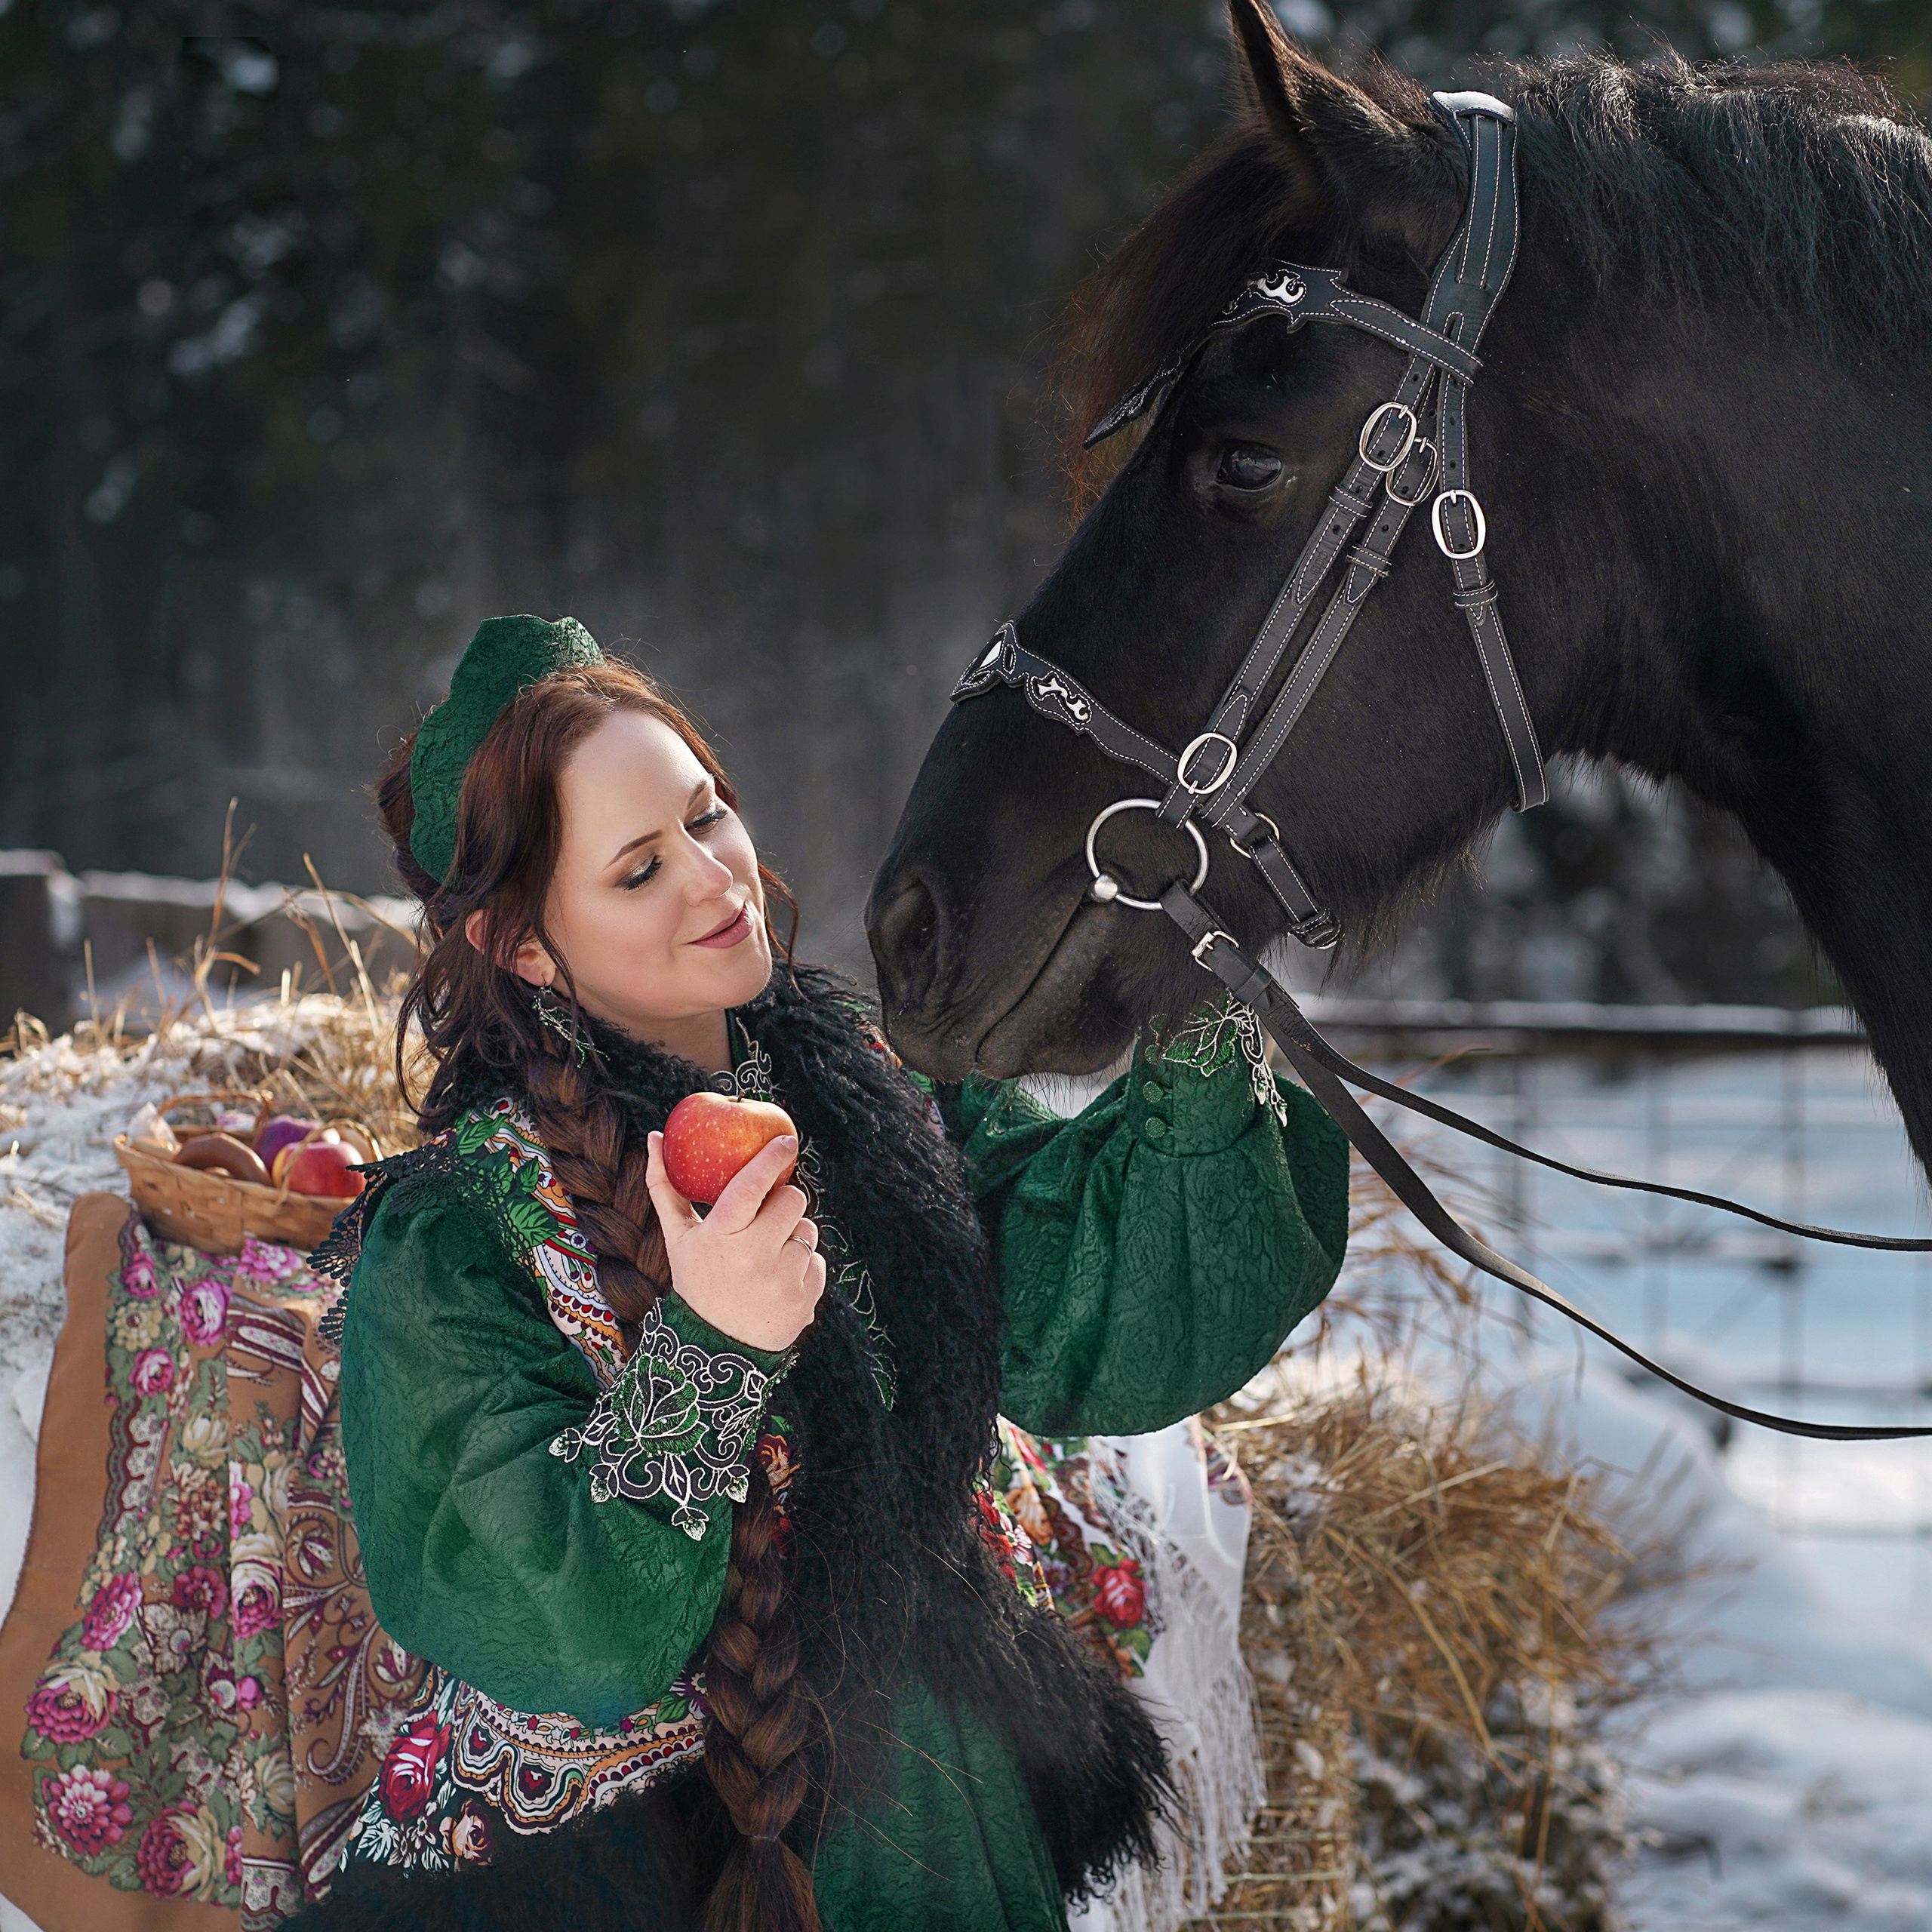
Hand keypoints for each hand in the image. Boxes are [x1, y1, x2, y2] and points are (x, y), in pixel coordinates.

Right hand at [645, 1130, 825, 1352]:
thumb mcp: (678, 1239)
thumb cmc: (696, 1280)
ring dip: (792, 1235)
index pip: (751, 1186)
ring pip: (808, 1230)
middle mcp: (752, 1258)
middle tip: (767, 1216)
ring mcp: (781, 1281)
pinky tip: (777, 1282)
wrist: (715, 1348)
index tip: (786, 1140)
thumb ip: (665, 1188)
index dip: (770, 1159)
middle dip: (783, 1202)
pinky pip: (817, 1261)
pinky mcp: (804, 1300)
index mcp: (720, 1237)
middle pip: (792, 1200)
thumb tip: (653, 1136)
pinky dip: (801, 1266)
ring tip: (766, 1257)